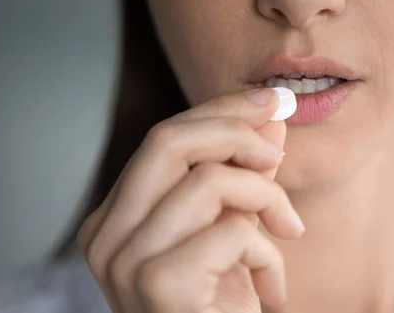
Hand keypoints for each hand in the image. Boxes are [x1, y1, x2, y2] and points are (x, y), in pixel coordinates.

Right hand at [78, 88, 304, 312]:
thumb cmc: (223, 308)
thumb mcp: (234, 231)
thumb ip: (245, 174)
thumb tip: (270, 118)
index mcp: (116, 219)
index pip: (164, 139)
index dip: (221, 110)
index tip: (271, 101)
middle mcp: (106, 237)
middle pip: (168, 140)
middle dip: (236, 130)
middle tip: (279, 146)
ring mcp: (125, 262)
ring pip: (211, 181)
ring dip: (267, 199)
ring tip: (286, 233)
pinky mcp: (162, 286)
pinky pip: (235, 231)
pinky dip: (270, 253)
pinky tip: (272, 290)